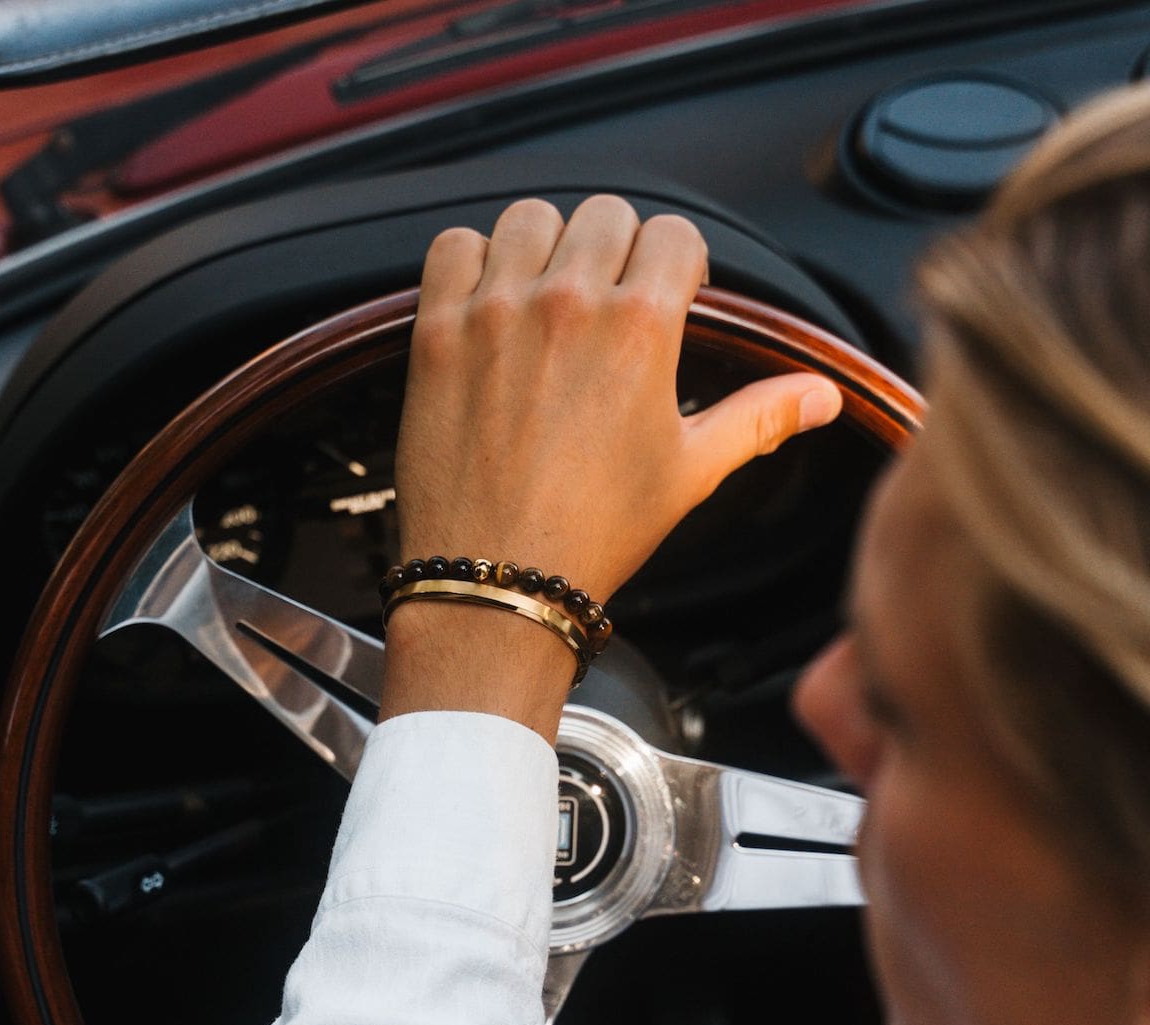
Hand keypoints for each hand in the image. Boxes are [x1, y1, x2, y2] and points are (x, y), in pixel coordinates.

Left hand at [381, 195, 841, 739]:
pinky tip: (489, 303)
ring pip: (530, 218)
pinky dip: (472, 262)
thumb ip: (760, 417)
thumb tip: (819, 396)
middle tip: (611, 301)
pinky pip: (453, 247)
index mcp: (641, 329)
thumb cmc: (593, 532)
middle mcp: (568, 304)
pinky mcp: (438, 333)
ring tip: (550, 298)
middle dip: (618, 250)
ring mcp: (496, 313)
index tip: (668, 292)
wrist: (500, 577)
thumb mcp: (690, 473)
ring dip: (547, 246)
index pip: (674, 233)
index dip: (679, 262)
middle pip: (605, 214)